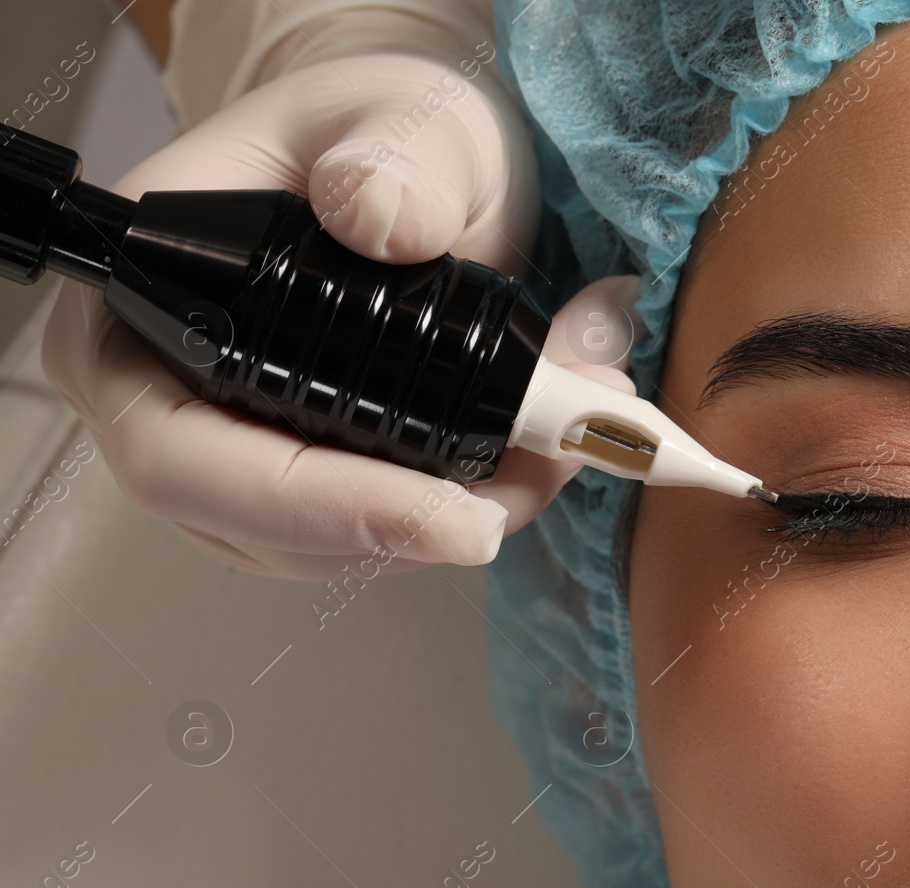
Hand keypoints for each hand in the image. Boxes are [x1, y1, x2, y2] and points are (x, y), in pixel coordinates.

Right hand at [40, 2, 622, 578]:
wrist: (410, 167)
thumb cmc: (380, 137)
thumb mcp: (406, 116)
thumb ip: (398, 158)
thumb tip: (383, 219)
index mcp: (143, 297)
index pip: (180, 451)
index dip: (313, 505)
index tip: (452, 518)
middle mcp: (163, 392)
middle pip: (262, 526)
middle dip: (417, 523)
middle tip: (547, 473)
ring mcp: (229, 449)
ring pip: (330, 547)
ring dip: (460, 518)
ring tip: (565, 442)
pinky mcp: (303, 480)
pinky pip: (373, 535)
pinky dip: (464, 510)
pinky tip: (536, 457)